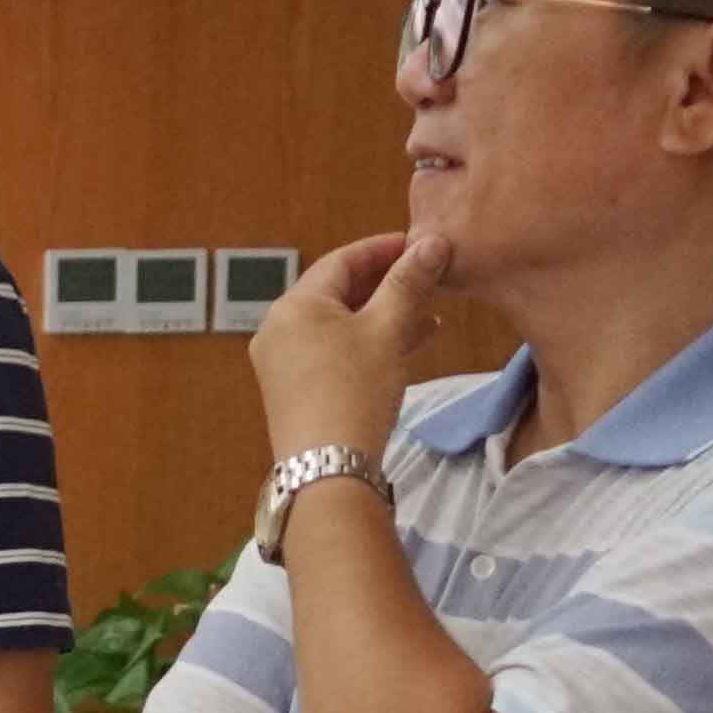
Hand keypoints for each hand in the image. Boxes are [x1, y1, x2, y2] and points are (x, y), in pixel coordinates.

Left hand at [251, 231, 454, 475]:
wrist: (328, 469)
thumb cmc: (354, 391)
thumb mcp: (386, 331)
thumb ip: (408, 283)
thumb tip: (432, 243)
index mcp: (294, 305)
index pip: (341, 260)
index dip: (383, 249)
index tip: (418, 244)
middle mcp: (279, 328)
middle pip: (339, 293)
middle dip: (387, 286)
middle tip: (427, 280)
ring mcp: (283, 363)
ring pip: (339, 326)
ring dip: (383, 319)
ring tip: (429, 317)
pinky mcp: (294, 391)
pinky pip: (333, 354)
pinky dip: (366, 346)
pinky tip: (404, 349)